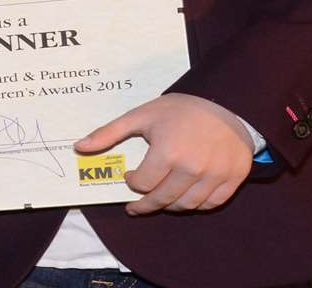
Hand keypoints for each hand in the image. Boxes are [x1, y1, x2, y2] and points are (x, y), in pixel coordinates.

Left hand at [76, 93, 253, 214]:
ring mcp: (215, 176)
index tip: (131, 176)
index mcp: (168, 151)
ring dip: (169, 205)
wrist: (228, 105)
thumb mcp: (142, 115)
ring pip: (186, 205)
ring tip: (160, 198)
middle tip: (137, 205)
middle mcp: (192, 168)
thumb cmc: (182, 110)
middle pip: (162, 200)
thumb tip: (79, 147)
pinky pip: (210, 204)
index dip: (132, 182)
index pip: (143, 184)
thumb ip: (109, 133)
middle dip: (145, 204)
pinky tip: (185, 196)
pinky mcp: (233, 180)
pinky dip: (196, 204)